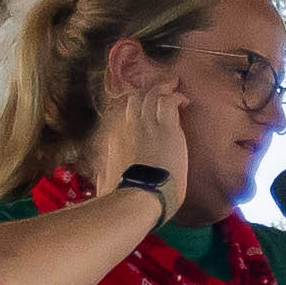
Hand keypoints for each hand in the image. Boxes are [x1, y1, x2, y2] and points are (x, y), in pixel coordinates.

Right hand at [87, 48, 181, 211]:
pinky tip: (184, 101)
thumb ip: (105, 178)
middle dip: (146, 95)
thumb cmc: (123, 198)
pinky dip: (177, 97)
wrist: (138, 196)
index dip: (133, 118)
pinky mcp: (166, 128)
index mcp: (115, 141)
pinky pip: (170, 102)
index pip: (123, 121)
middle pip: (134, 102)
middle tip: (159, 91)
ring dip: (162, 91)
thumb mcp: (106, 185)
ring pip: (151, 97)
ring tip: (172, 86)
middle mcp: (128, 128)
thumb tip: (101, 182)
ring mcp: (147, 125)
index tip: (141, 122)